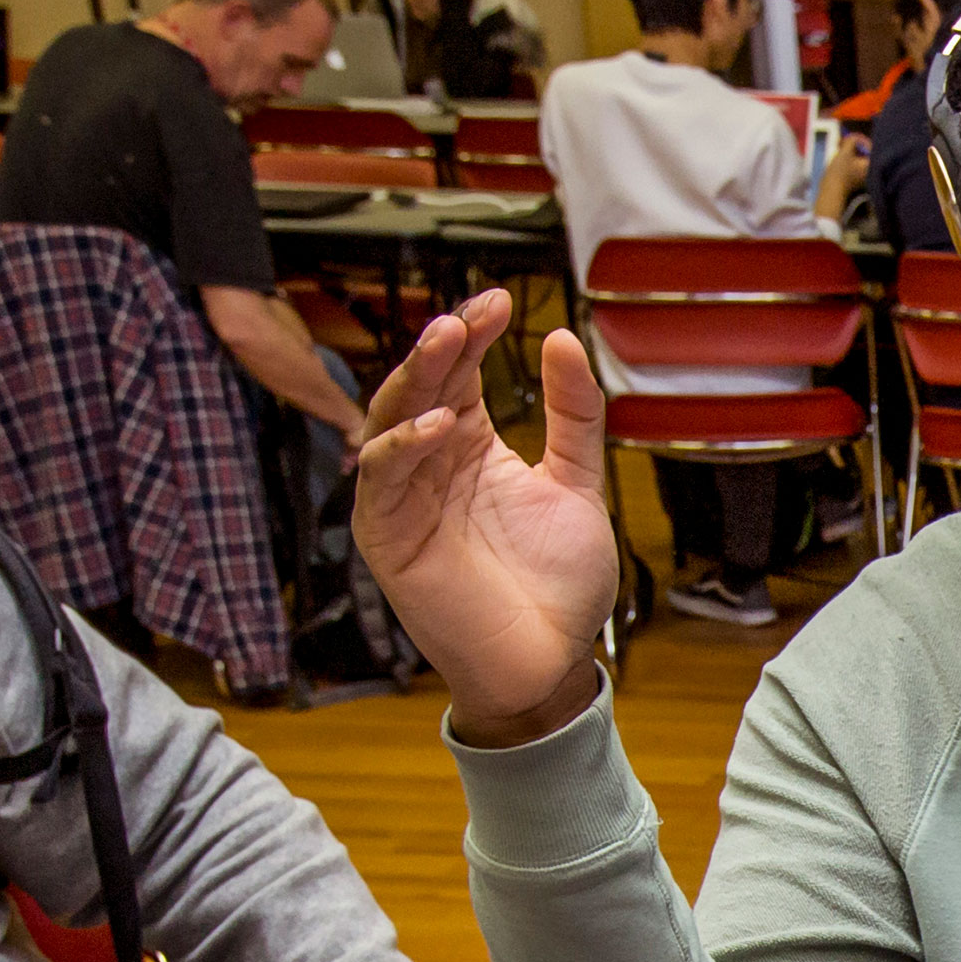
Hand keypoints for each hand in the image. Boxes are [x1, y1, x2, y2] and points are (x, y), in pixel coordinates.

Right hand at [356, 290, 621, 745]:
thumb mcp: (577, 485)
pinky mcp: (386, 534)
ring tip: (446, 340)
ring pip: (391, 420)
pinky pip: (383, 478)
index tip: (499, 300)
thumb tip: (563, 338)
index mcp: (471, 449)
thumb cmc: (559, 586)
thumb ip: (574, 416)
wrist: (548, 662)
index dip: (473, 335)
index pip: (460, 375)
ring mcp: (405, 497)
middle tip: (471, 312)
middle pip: (423, 387)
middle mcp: (431, 465)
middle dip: (443, 345)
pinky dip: (404, 446)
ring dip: (416, 377)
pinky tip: (441, 425)